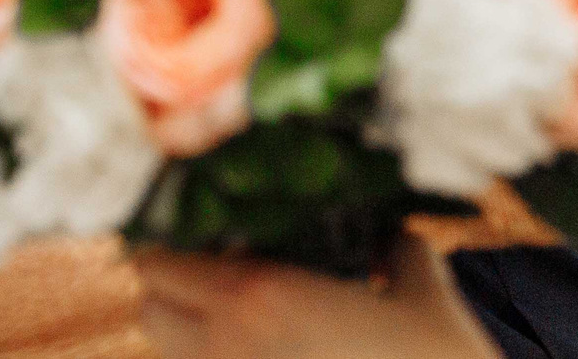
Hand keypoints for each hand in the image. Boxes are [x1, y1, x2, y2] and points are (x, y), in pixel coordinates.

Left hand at [134, 236, 495, 358]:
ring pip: (171, 355)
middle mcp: (230, 345)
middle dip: (172, 292)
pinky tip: (270, 355)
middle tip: (216, 283)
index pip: (157, 260)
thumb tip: (390, 231)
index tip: (198, 240)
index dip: (170, 246)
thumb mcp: (427, 296)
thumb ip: (401, 249)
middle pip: (151, 310)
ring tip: (245, 328)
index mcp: (261, 295)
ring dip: (191, 336)